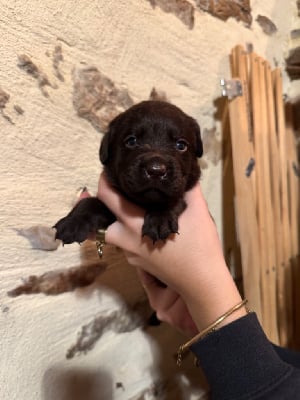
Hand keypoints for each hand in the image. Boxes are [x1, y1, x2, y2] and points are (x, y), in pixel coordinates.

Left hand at [97, 173, 245, 331]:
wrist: (203, 283)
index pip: (108, 198)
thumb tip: (185, 172)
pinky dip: (130, 233)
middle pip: (105, 217)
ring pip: (115, 232)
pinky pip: (126, 244)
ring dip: (120, 219)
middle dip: (111, 202)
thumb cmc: (200, 246)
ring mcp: (131, 255)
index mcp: (135, 224)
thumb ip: (188, 188)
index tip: (111, 171)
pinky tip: (147, 226)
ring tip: (137, 206)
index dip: (104, 182)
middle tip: (125, 189)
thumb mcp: (197, 211)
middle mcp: (127, 240)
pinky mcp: (138, 264)